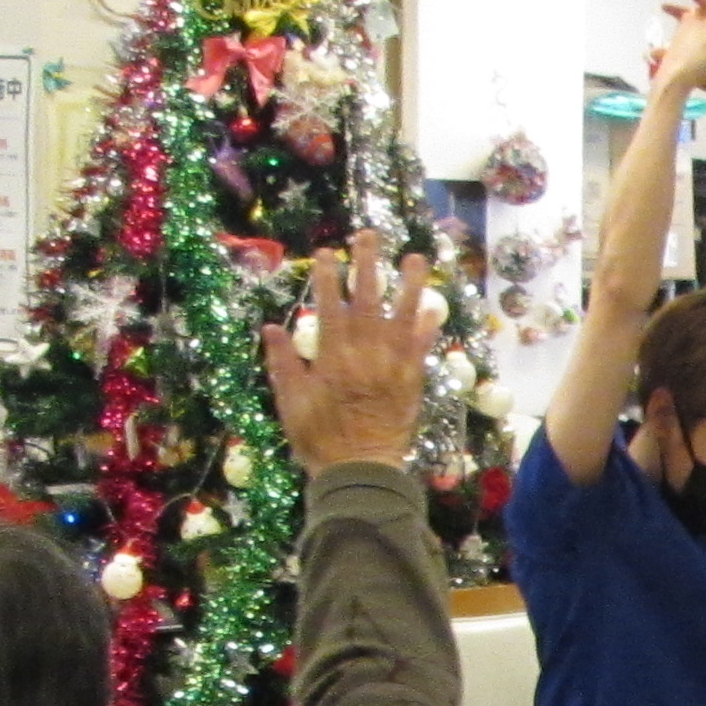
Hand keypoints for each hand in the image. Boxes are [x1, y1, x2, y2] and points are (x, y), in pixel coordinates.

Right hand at [263, 234, 443, 474]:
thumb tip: (270, 328)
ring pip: (401, 317)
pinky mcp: (412, 380)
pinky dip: (428, 326)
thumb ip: (282, 363)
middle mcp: (364, 354)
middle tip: (369, 236)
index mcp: (331, 356)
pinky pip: (422, 347)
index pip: (329, 306)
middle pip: (367, 300)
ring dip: (409, 285)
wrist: (360, 470)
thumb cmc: (319, 438)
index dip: (327, 277)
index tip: (326, 252)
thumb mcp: (290, 401)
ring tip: (415, 257)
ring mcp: (392, 366)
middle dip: (367, 265)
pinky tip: (435, 306)